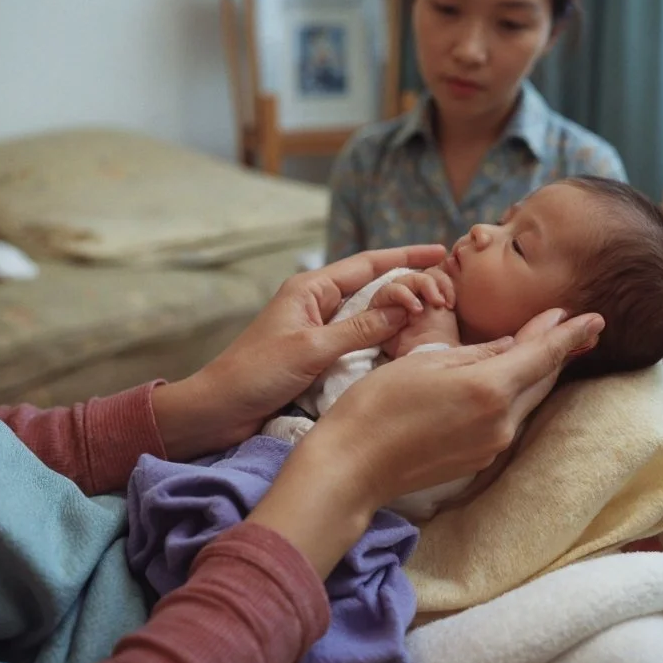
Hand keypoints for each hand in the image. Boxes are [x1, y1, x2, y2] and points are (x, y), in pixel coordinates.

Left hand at [151, 244, 446, 459]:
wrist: (216, 411)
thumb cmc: (254, 375)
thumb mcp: (311, 349)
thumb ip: (359, 329)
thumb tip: (405, 306)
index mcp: (311, 289)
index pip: (368, 263)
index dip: (405, 257)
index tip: (440, 251)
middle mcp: (317, 305)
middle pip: (372, 287)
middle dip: (409, 286)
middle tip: (447, 292)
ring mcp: (318, 332)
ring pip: (369, 317)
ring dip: (400, 316)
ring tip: (437, 317)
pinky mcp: (318, 359)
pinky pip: (360, 343)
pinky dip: (384, 342)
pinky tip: (406, 348)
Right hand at [247, 307, 604, 575]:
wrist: (353, 465)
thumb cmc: (379, 404)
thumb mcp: (427, 361)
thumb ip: (478, 353)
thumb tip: (514, 345)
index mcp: (490, 388)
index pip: (544, 355)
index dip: (571, 334)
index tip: (596, 317)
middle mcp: (501, 421)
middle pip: (542, 379)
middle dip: (559, 351)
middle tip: (578, 326)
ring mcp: (492, 445)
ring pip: (527, 400)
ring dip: (537, 374)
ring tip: (542, 347)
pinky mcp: (480, 460)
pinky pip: (508, 419)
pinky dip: (514, 396)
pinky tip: (506, 382)